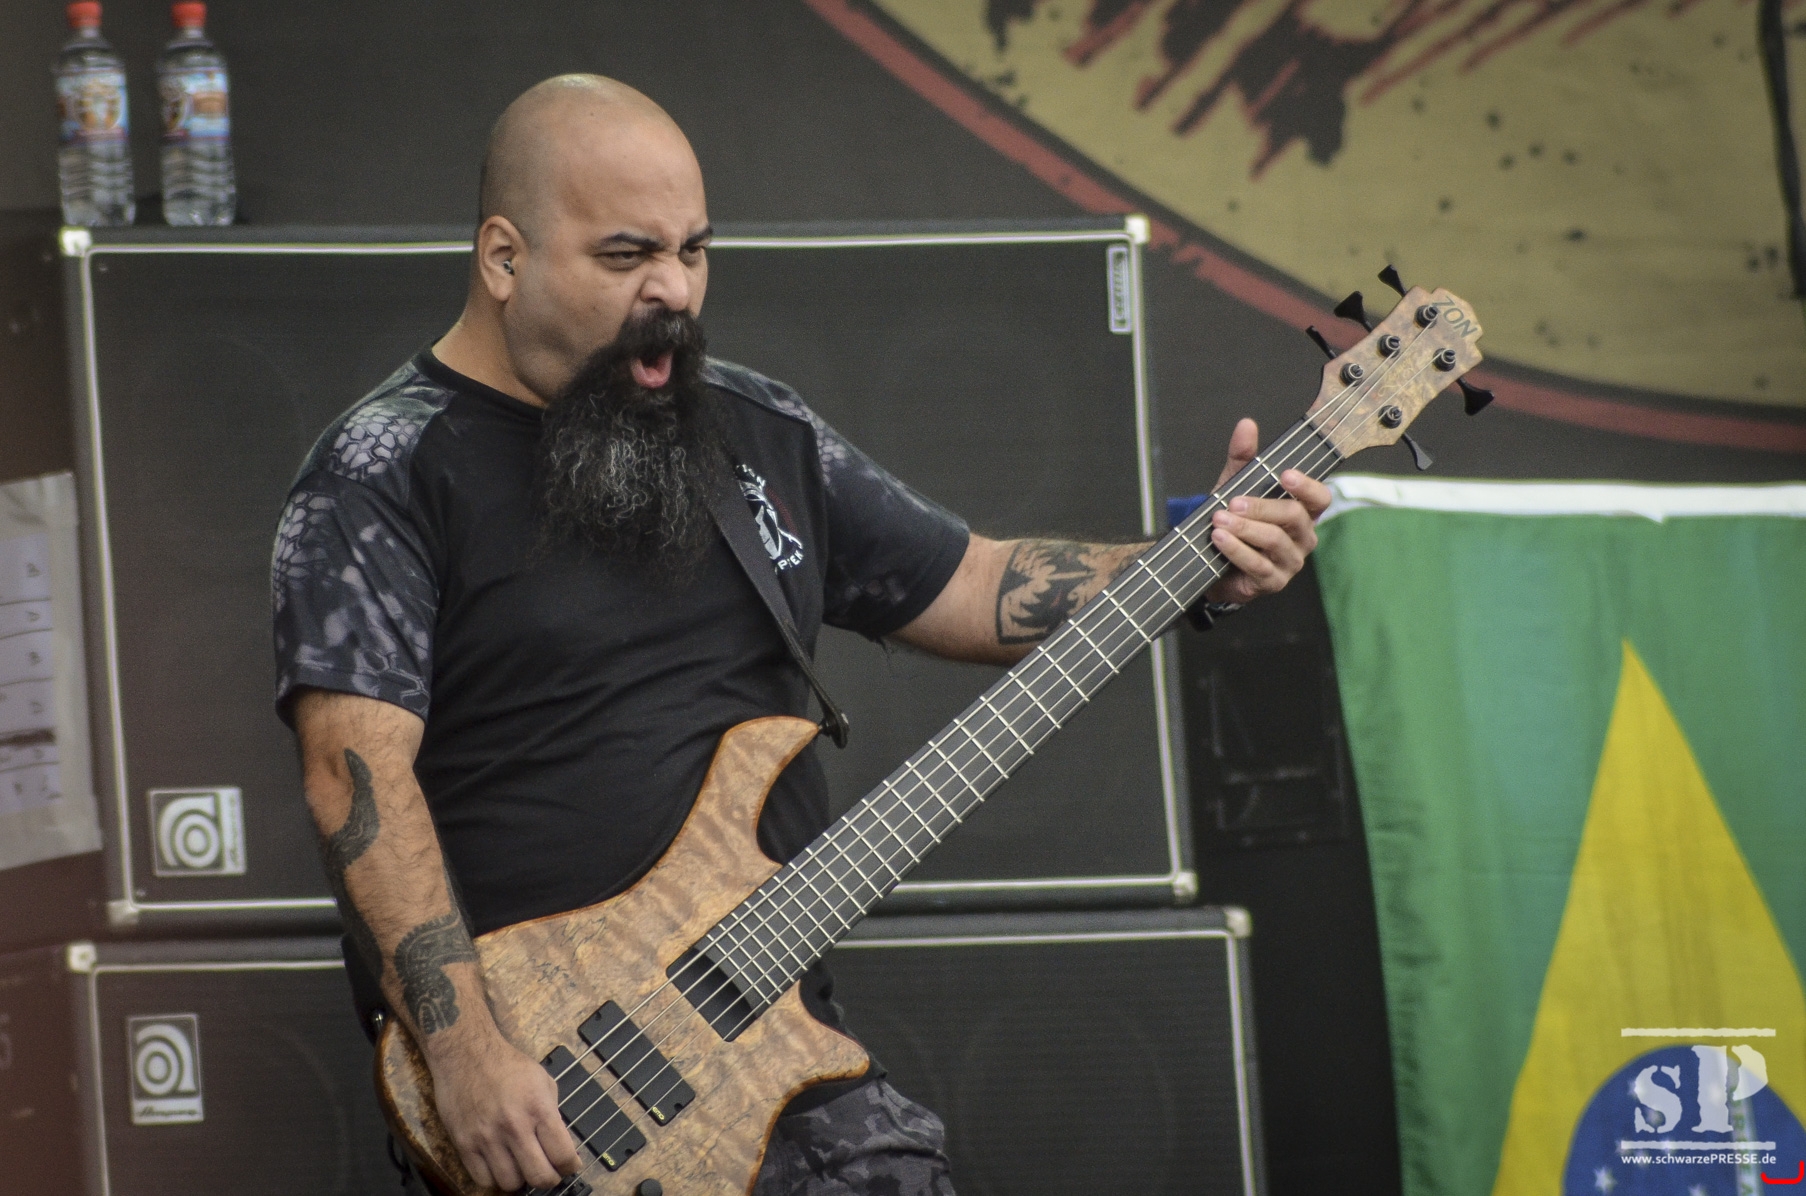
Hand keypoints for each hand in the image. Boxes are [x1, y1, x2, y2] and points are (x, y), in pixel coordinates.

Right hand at [426, 1025, 579, 1191]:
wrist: (466, 1053)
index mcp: (539, 1108)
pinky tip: (500, 1165)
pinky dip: (495, 1178)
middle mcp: (514, 1126)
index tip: (569, 1166)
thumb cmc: (507, 1064)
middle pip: (539, 1177)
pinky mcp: (464, 1144)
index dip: (570, 1167)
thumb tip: (559, 1143)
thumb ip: (552, 1113)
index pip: (562, 1155)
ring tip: (521, 1167)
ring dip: (520, 1180)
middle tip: (548, 1173)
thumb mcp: (542, 1080)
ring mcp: (487, 1138)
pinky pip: (483, 1179)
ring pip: (510, 1184)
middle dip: (549, 1179)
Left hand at [1203, 418, 1330, 604]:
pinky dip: (1237, 551)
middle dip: (1262, 507)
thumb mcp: (1234, 486)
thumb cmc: (1233, 522)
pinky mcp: (1272, 582)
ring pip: (1276, 541)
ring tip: (1220, 520)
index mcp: (1301, 512)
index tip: (1285, 474)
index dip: (1306, 486)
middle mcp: (1302, 537)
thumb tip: (1247, 425)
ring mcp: (1289, 562)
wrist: (1209, 561)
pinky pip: (1258, 565)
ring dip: (1246, 529)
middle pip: (1294, 517)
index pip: (1320, 498)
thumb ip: (1242, 458)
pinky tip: (1220, 540)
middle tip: (1233, 502)